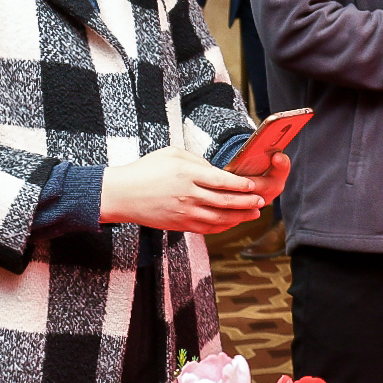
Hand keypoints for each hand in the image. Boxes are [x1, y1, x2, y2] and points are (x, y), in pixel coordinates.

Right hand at [98, 146, 271, 233]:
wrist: (121, 194)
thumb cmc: (146, 170)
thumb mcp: (172, 154)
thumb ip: (197, 161)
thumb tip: (216, 170)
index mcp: (187, 174)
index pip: (222, 181)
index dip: (241, 184)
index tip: (253, 185)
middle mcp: (188, 195)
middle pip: (225, 201)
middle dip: (247, 202)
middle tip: (261, 201)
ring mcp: (184, 212)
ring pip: (219, 217)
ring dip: (239, 216)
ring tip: (254, 213)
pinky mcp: (180, 224)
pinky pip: (207, 228)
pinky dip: (223, 226)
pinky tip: (232, 222)